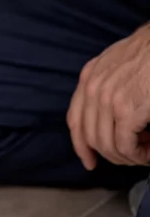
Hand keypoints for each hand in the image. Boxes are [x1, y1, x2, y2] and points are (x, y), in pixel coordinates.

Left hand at [67, 23, 149, 168]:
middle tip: (135, 153)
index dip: (81, 146)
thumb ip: (104, 86)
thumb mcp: (115, 65)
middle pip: (92, 138)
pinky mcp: (126, 111)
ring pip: (108, 146)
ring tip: (146, 149)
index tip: (89, 162)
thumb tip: (109, 121)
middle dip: (114, 154)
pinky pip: (125, 147)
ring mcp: (107, 100)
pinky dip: (139, 155)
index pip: (75, 121)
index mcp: (88, 77)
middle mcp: (92, 89)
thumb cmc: (146, 54)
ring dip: (129, 156)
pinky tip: (149, 151)